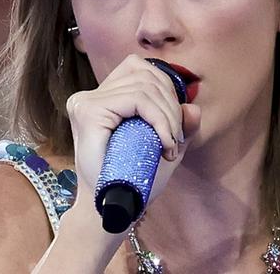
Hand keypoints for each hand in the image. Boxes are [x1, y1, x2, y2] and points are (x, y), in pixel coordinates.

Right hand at [65, 54, 200, 219]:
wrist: (109, 211)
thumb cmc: (132, 181)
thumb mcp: (161, 149)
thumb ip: (176, 126)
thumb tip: (194, 107)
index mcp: (101, 97)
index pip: (137, 68)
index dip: (165, 88)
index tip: (174, 125)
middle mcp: (89, 95)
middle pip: (144, 75)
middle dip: (171, 105)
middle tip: (176, 140)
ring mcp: (86, 102)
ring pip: (144, 86)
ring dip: (169, 115)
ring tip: (170, 144)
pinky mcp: (89, 111)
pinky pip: (136, 99)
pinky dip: (160, 119)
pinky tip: (165, 142)